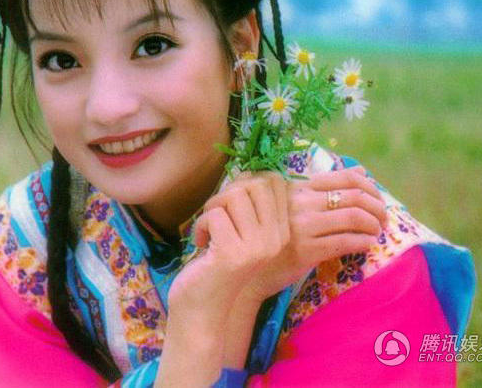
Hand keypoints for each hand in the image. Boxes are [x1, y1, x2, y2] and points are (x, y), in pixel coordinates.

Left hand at [167, 170, 289, 323]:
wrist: (203, 310)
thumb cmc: (218, 265)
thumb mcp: (243, 232)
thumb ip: (250, 205)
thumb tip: (248, 171)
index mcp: (282, 232)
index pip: (273, 181)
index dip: (245, 183)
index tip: (231, 208)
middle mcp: (276, 239)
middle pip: (254, 183)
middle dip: (225, 193)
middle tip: (216, 217)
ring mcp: (257, 248)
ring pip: (233, 196)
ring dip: (210, 209)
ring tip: (209, 232)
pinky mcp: (233, 255)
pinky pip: (214, 215)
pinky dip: (200, 226)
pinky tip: (202, 245)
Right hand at [237, 166, 387, 303]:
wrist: (249, 267)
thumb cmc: (272, 233)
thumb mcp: (293, 203)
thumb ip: (324, 186)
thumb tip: (360, 171)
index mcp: (298, 187)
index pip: (345, 177)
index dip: (370, 186)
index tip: (377, 199)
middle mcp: (301, 202)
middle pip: (354, 196)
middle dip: (377, 207)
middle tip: (383, 219)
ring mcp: (303, 226)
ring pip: (354, 217)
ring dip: (373, 225)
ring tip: (376, 232)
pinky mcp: (306, 250)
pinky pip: (345, 242)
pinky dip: (363, 242)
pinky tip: (367, 245)